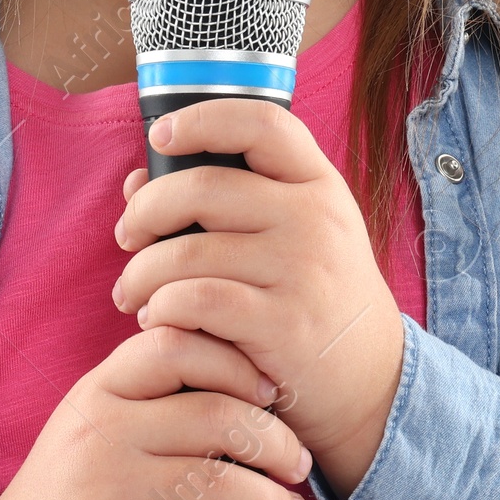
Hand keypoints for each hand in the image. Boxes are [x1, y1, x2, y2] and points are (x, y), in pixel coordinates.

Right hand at [0, 325, 311, 499]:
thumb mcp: (88, 429)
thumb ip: (142, 399)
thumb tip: (237, 379)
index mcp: (98, 391)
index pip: (174, 345)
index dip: (234, 362)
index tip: (270, 391)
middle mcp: (102, 432)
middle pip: (213, 414)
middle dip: (274, 440)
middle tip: (298, 462)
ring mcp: (109, 491)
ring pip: (219, 480)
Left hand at [112, 98, 407, 499]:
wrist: (372, 381)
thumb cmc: (316, 297)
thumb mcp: (294, 236)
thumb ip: (225, 203)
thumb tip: (135, 182)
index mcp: (318, 184)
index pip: (261, 122)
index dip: (201, 119)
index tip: (160, 135)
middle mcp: (315, 218)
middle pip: (203, 187)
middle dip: (146, 210)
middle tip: (127, 236)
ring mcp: (302, 270)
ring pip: (188, 251)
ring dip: (141, 272)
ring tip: (131, 291)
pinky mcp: (284, 324)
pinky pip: (197, 300)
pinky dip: (162, 307)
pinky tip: (156, 319)